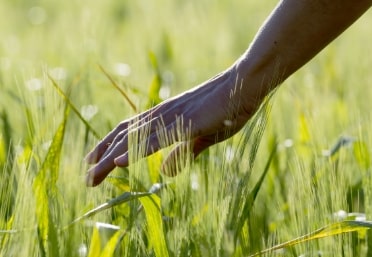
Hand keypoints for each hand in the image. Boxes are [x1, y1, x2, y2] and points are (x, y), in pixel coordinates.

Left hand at [85, 68, 254, 185]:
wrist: (245, 85)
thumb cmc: (226, 109)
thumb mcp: (201, 137)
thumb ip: (182, 153)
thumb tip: (165, 172)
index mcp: (165, 117)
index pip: (128, 131)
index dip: (109, 146)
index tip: (93, 163)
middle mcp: (162, 115)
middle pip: (124, 136)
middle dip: (102, 157)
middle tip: (86, 179)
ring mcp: (173, 117)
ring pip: (134, 139)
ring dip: (111, 157)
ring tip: (93, 175)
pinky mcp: (186, 123)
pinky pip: (157, 139)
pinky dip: (136, 150)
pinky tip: (120, 163)